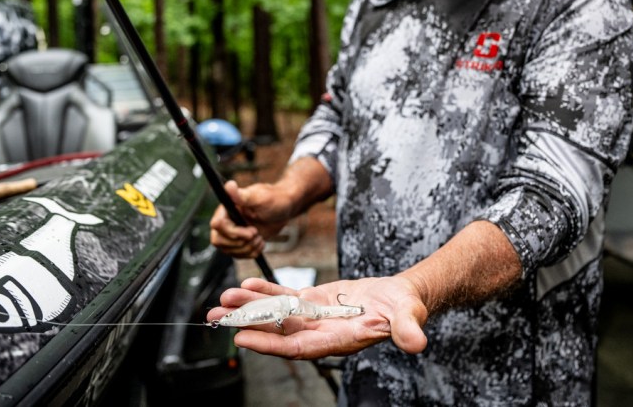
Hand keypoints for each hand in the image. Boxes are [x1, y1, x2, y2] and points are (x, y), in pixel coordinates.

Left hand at [205, 276, 428, 359]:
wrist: (402, 297)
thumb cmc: (406, 308)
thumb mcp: (409, 315)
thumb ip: (407, 330)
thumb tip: (416, 343)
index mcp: (340, 340)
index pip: (299, 347)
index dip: (271, 344)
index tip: (243, 339)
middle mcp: (322, 332)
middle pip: (278, 331)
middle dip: (247, 325)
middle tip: (217, 317)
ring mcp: (316, 317)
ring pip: (276, 314)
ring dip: (250, 307)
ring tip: (223, 300)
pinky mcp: (314, 301)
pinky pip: (285, 297)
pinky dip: (266, 292)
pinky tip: (247, 285)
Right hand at [209, 180, 291, 258]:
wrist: (284, 208)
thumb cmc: (273, 198)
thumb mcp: (259, 197)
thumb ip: (242, 195)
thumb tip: (229, 185)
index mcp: (226, 208)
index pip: (217, 225)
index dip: (233, 232)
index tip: (252, 231)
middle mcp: (226, 220)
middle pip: (219, 241)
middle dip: (240, 242)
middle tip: (256, 234)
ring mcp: (231, 232)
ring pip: (228, 250)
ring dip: (248, 248)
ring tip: (260, 237)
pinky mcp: (239, 242)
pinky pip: (237, 255)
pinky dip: (251, 253)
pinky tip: (261, 242)